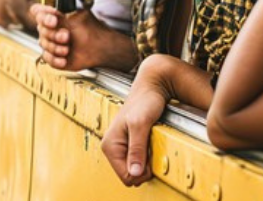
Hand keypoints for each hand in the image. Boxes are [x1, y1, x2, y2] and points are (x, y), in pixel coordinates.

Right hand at [33, 5, 135, 70]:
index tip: (54, 20)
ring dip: (55, 47)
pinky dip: (55, 59)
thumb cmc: (91, 31)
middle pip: (41, 29)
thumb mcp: (75, 18)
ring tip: (67, 49)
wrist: (100, 49)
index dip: (43, 16)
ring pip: (43, 44)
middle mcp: (52, 28)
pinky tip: (64, 59)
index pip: (38, 12)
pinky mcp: (54, 55)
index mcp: (55, 16)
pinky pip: (47, 58)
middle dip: (53, 34)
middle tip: (66, 36)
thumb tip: (42, 9)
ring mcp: (52, 42)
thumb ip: (57, 14)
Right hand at [101, 57, 171, 185]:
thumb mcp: (141, 124)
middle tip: (152, 147)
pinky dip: (148, 156)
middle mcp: (113, 147)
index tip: (152, 157)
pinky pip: (140, 160)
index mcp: (110, 144)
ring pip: (136, 168)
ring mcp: (121, 146)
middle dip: (144, 167)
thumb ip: (137, 148)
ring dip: (147, 161)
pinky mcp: (130, 143)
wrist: (152, 85)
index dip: (142, 172)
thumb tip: (135, 173)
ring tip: (152, 143)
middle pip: (131, 175)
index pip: (126, 176)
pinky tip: (151, 142)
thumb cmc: (145, 100)